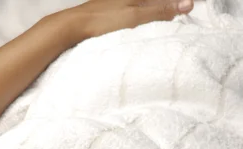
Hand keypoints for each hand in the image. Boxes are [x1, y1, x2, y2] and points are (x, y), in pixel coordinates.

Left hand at [63, 0, 193, 39]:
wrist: (73, 27)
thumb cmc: (104, 20)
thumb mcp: (136, 16)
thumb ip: (161, 11)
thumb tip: (188, 4)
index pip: (165, 0)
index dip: (179, 5)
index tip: (191, 11)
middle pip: (157, 2)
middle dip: (169, 9)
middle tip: (183, 17)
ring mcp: (122, 4)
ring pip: (147, 7)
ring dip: (157, 16)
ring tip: (168, 25)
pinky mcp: (114, 13)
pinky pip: (136, 14)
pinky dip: (144, 20)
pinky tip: (146, 29)